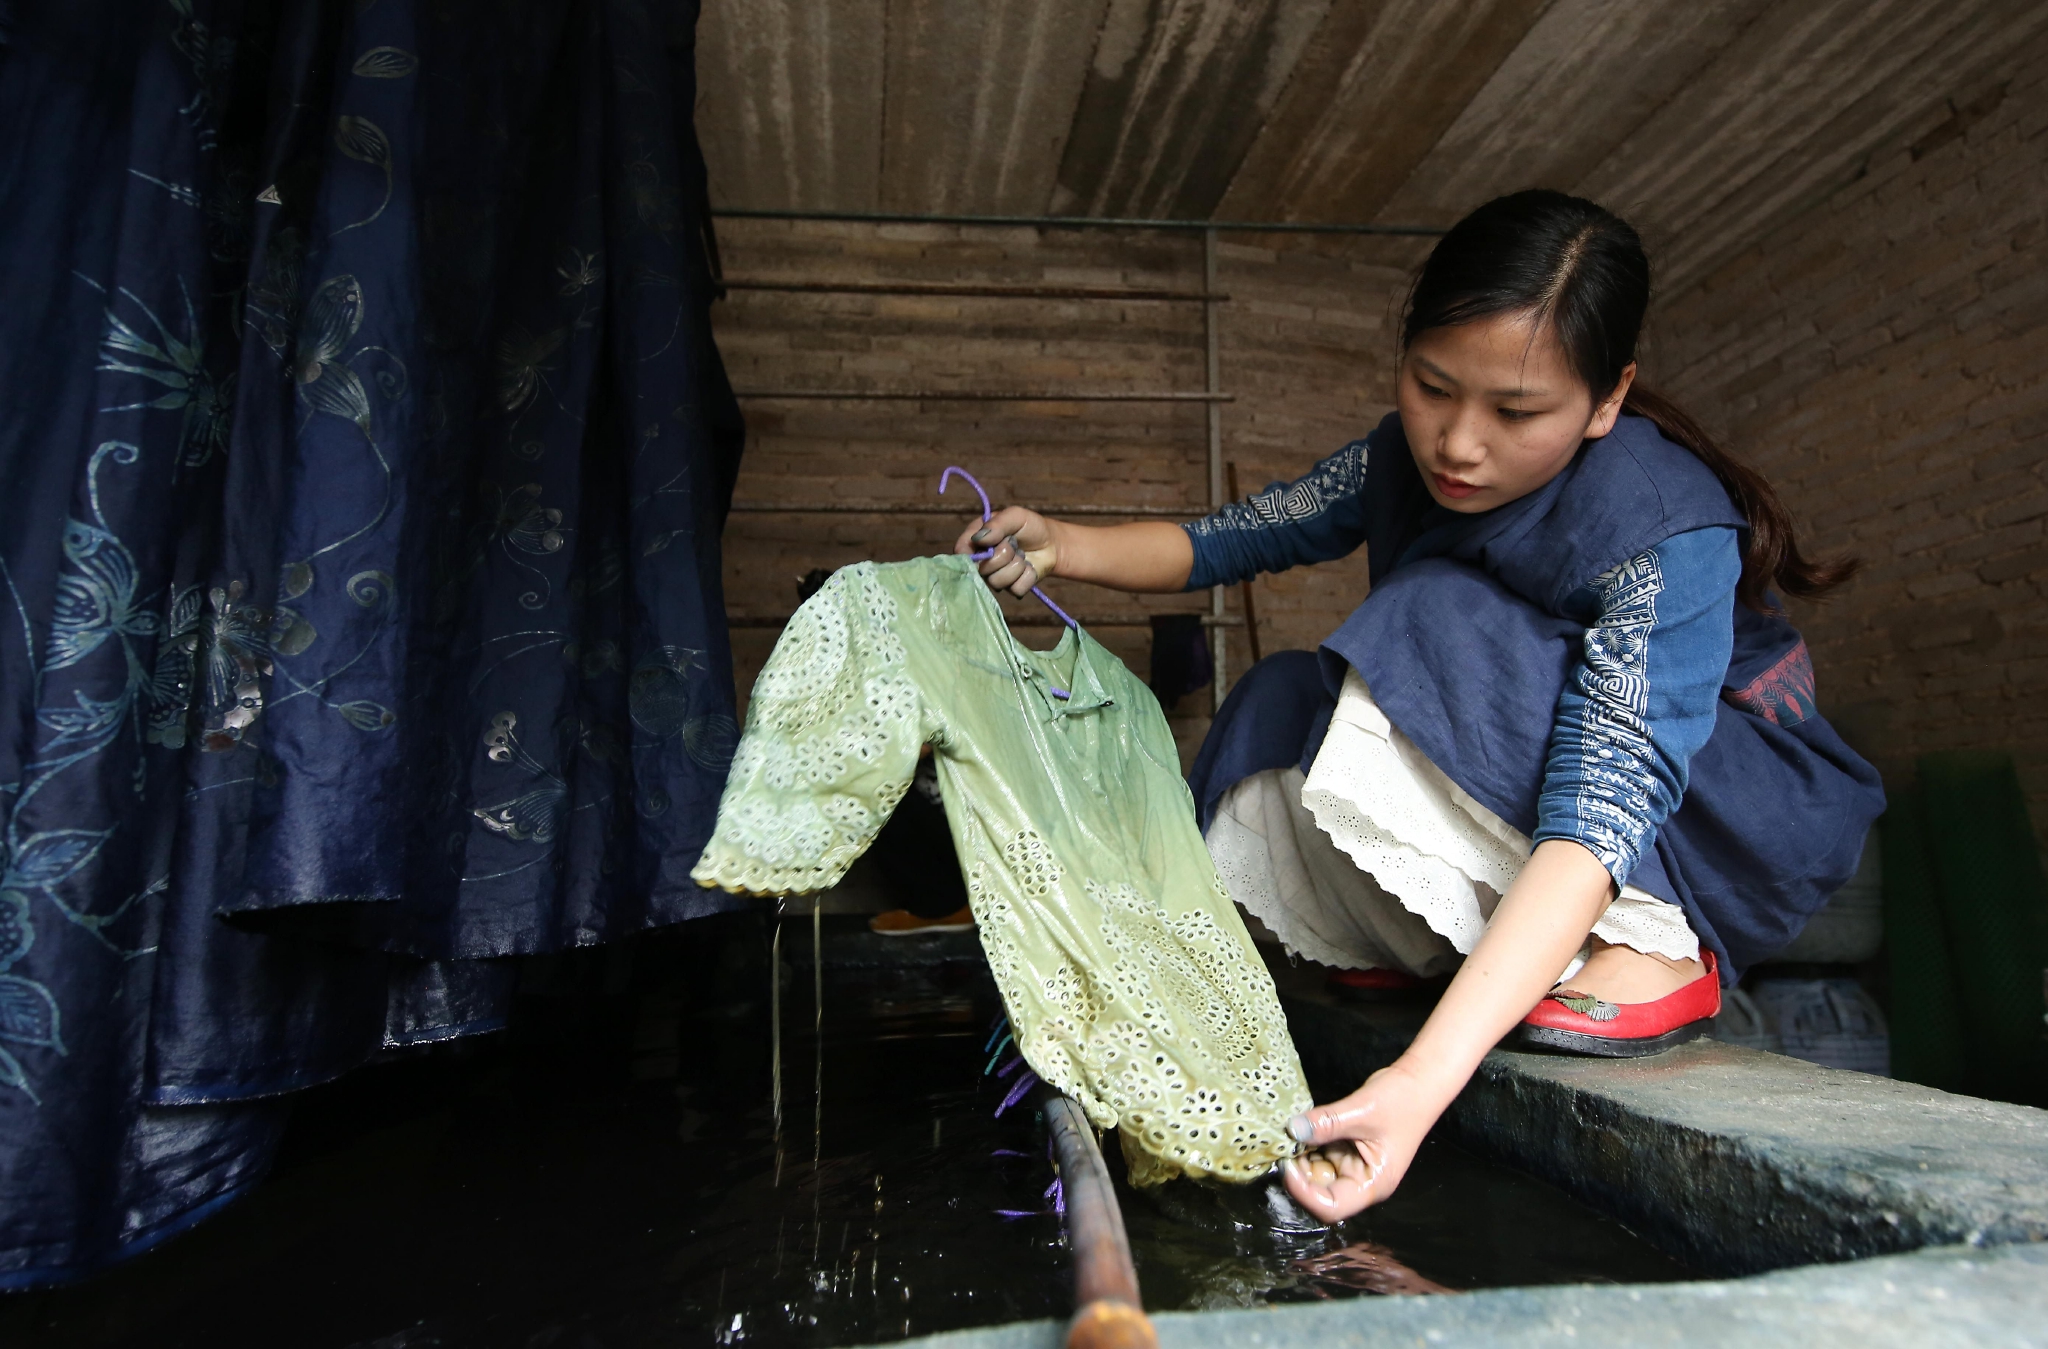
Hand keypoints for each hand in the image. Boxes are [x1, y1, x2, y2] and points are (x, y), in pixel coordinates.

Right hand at [953, 505, 1057, 596]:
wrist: (1053, 543)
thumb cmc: (1030, 526)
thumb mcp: (1015, 516)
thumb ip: (997, 524)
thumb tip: (979, 539)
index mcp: (976, 540)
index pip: (960, 551)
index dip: (971, 553)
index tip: (987, 546)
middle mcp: (982, 561)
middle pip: (982, 569)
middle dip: (1004, 555)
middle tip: (1014, 543)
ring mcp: (996, 576)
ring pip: (997, 581)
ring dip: (1017, 566)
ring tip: (1022, 555)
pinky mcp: (1012, 588)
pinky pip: (1015, 588)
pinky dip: (1027, 576)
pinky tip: (1029, 567)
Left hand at [1280, 1061, 1446, 1220]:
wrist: (1416, 1082)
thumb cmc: (1402, 1101)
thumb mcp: (1361, 1111)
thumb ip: (1326, 1123)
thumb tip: (1293, 1130)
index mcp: (1372, 1184)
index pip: (1331, 1206)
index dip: (1304, 1192)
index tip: (1287, 1165)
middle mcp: (1359, 1181)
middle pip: (1319, 1192)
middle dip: (1299, 1172)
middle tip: (1282, 1145)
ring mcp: (1350, 1166)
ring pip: (1315, 1173)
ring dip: (1300, 1156)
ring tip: (1288, 1135)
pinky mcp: (1344, 1151)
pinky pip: (1318, 1154)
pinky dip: (1306, 1144)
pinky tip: (1298, 1129)